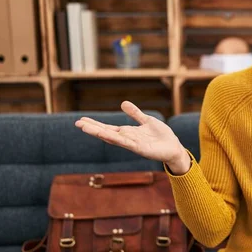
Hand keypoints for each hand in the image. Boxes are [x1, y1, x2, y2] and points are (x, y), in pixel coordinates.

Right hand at [74, 101, 190, 173]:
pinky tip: (105, 134)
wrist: (174, 148)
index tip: (82, 120)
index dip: (96, 124)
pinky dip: (115, 138)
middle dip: (92, 128)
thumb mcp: (147, 120)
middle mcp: (128, 138)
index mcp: (128, 132)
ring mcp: (132, 144)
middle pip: (106, 132)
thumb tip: (123, 103)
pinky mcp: (140, 148)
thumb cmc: (162, 136)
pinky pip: (125, 142)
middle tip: (77, 123)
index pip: (108, 128)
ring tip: (85, 128)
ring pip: (112, 137)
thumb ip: (135, 113)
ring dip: (99, 133)